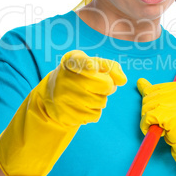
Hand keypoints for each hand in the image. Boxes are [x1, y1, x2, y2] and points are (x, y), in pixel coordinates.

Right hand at [0, 51, 126, 175]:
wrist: (52, 95)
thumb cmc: (79, 76)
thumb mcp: (91, 64)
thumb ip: (110, 66)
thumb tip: (123, 80)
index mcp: (71, 60)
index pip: (80, 62)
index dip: (89, 65)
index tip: (93, 67)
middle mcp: (65, 78)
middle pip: (104, 85)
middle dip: (108, 87)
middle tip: (103, 86)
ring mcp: (63, 97)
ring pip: (102, 102)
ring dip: (101, 100)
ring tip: (89, 95)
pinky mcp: (65, 114)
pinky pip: (95, 115)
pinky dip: (94, 112)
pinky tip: (83, 106)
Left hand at [137, 77, 175, 175]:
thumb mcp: (172, 107)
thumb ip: (157, 94)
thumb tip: (140, 82)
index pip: (150, 90)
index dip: (153, 106)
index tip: (164, 115)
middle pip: (146, 99)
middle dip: (150, 114)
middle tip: (165, 124)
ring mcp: (172, 103)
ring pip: (145, 109)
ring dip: (149, 122)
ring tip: (165, 128)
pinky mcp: (167, 116)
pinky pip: (146, 119)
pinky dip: (147, 128)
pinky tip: (160, 133)